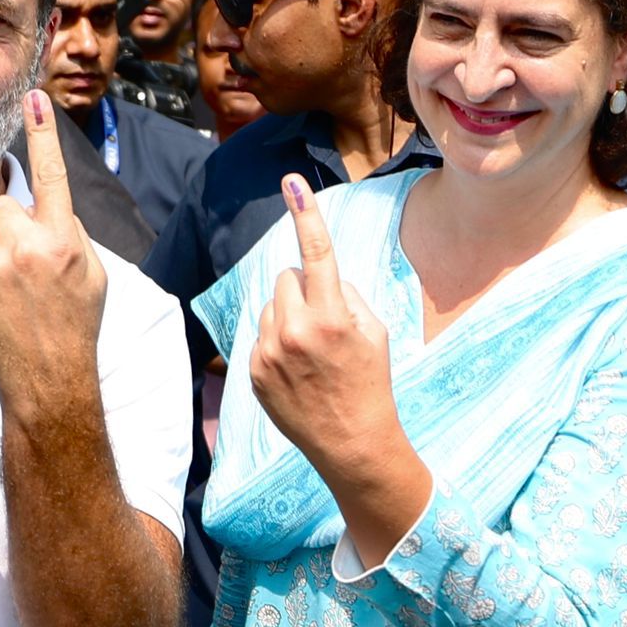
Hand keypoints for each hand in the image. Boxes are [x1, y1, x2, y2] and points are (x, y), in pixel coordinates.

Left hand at [0, 90, 106, 421]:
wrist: (48, 380)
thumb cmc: (74, 324)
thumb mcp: (91, 275)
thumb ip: (70, 234)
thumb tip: (45, 207)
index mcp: (64, 241)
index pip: (52, 177)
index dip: (44, 135)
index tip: (35, 97)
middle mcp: (27, 249)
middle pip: (2, 207)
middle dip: (10, 229)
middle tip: (27, 267)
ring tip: (13, 295)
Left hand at [250, 177, 396, 476]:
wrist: (352, 444)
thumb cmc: (370, 383)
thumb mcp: (375, 333)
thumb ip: (344, 295)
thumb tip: (317, 274)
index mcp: (331, 317)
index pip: (317, 254)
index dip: (306, 214)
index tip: (292, 181)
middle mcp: (294, 331)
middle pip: (288, 277)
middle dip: (305, 289)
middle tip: (325, 323)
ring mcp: (268, 353)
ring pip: (271, 305)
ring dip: (288, 315)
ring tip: (311, 353)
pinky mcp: (252, 371)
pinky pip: (261, 334)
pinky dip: (276, 343)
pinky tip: (296, 372)